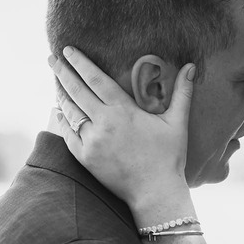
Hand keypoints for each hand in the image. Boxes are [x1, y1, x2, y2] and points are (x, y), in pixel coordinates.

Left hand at [49, 46, 196, 216]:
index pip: (95, 79)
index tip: (68, 50)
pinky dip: (62, 120)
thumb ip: (182, 92)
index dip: (80, 62)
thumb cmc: (169, 157)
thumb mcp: (177, 123)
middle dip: (62, 72)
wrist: (155, 193)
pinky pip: (68, 134)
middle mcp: (104, 123)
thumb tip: (191, 66)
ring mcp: (92, 141)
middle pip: (76, 91)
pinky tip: (59, 110)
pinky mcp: (85, 158)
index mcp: (123, 110)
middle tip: (51, 58)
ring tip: (55, 80)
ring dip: (61, 94)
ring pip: (70, 111)